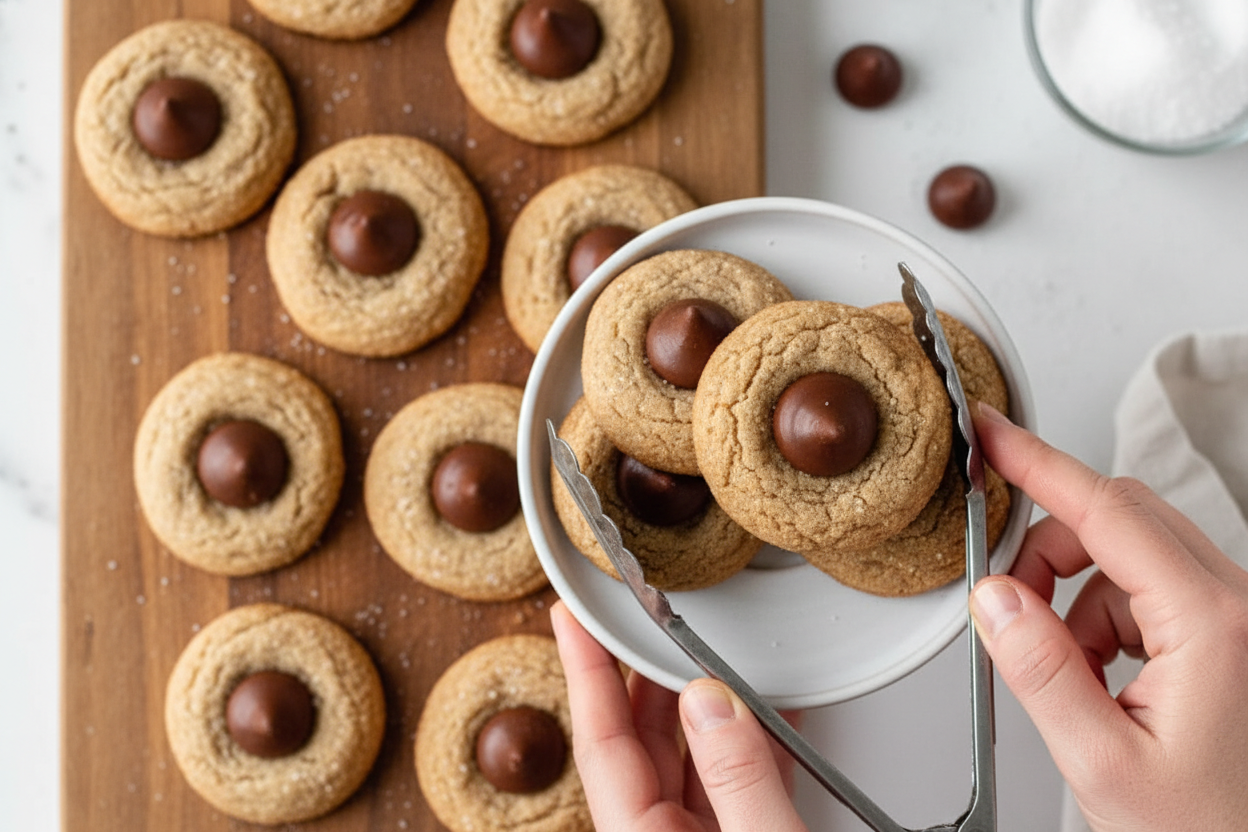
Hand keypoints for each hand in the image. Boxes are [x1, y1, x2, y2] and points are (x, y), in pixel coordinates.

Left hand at [551, 601, 807, 831]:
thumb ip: (737, 776)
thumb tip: (710, 698)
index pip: (601, 743)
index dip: (585, 671)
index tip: (571, 616)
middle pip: (641, 742)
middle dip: (646, 672)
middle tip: (646, 614)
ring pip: (690, 759)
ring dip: (705, 703)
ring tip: (713, 648)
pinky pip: (737, 784)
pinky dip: (754, 743)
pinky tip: (773, 708)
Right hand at [969, 403, 1247, 831]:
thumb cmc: (1208, 828)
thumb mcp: (1102, 762)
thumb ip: (1039, 671)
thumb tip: (995, 597)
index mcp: (1212, 625)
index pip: (1107, 511)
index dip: (1038, 464)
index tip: (993, 433)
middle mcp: (1235, 606)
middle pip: (1117, 520)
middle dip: (1049, 550)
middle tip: (1007, 601)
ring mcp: (1235, 617)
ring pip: (1128, 556)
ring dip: (1075, 597)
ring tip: (1069, 674)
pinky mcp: (1226, 632)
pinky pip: (1145, 590)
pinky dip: (1103, 620)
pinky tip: (1101, 678)